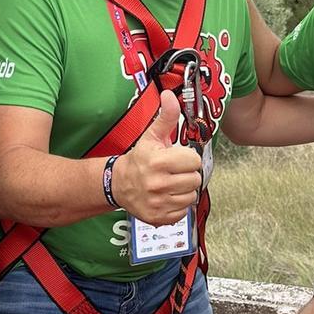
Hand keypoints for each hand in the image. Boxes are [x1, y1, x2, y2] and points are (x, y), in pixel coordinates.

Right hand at [110, 90, 201, 224]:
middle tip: (174, 172)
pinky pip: (183, 212)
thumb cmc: (139, 159)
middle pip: (195, 180)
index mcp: (158, 162)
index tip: (178, 159)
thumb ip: (166, 117)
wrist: (119, 184)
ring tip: (171, 184)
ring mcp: (158, 203)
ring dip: (184, 190)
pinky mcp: (158, 218)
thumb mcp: (151, 136)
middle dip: (187, 174)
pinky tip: (167, 196)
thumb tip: (170, 95)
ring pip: (191, 196)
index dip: (188, 158)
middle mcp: (158, 184)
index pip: (194, 161)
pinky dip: (178, 205)